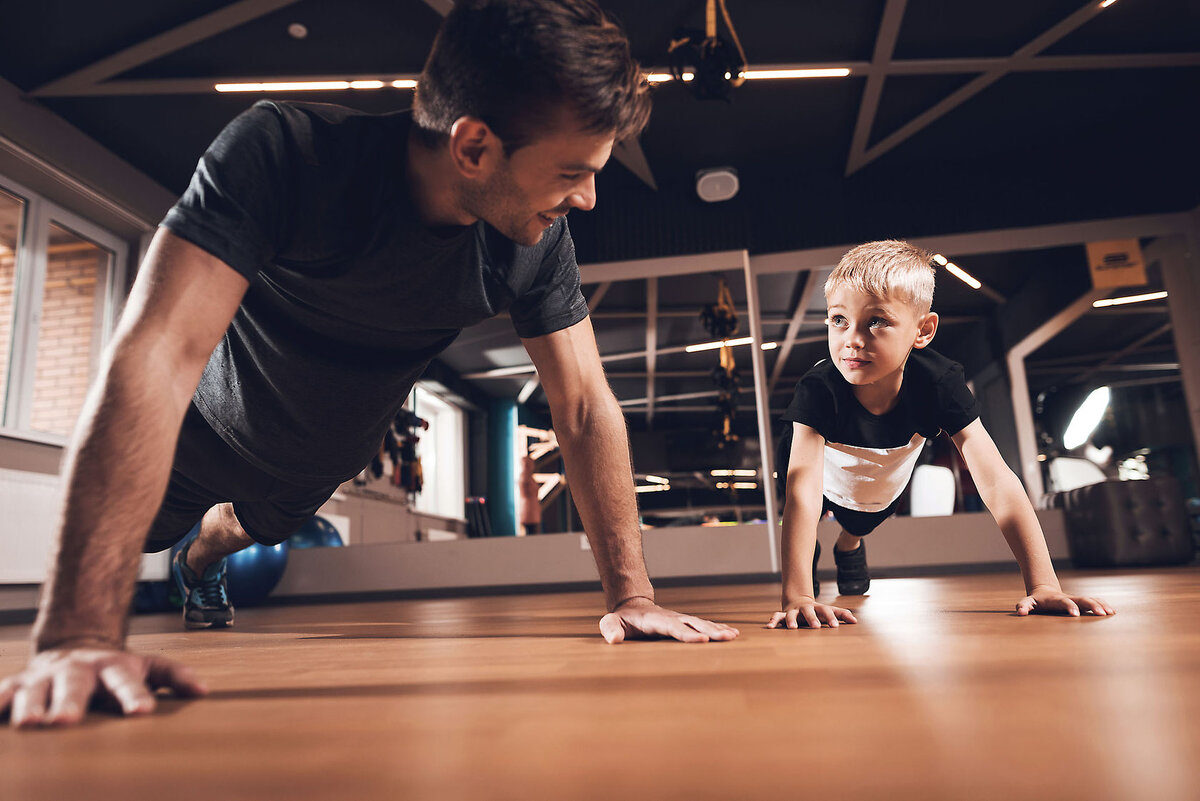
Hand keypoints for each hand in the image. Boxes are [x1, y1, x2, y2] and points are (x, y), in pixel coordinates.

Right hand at [1, 646, 207, 727]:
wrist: (75, 648)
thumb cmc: (116, 669)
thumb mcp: (147, 666)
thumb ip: (174, 677)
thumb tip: (204, 691)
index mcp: (113, 667)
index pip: (126, 682)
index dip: (134, 696)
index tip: (142, 712)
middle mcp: (78, 670)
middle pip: (75, 685)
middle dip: (70, 703)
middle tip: (66, 722)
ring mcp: (46, 677)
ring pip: (37, 690)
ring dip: (32, 706)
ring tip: (31, 724)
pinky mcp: (18, 684)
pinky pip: (4, 693)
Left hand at [599, 597, 739, 642]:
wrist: (632, 608)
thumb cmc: (622, 620)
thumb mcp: (611, 623)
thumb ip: (610, 629)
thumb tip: (614, 639)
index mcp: (656, 620)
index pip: (673, 628)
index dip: (687, 634)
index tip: (703, 640)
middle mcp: (672, 618)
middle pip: (694, 623)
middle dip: (711, 631)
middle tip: (727, 637)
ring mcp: (680, 619)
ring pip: (702, 623)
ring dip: (718, 630)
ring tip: (734, 636)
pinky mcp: (685, 623)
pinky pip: (704, 625)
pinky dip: (718, 628)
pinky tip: (732, 634)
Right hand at [768, 600, 857, 629]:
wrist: (798, 601)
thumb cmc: (818, 611)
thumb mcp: (829, 611)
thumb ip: (842, 614)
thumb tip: (855, 621)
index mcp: (818, 608)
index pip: (826, 611)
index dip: (830, 618)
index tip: (834, 626)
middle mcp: (806, 608)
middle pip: (809, 612)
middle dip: (812, 619)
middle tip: (816, 627)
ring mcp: (794, 611)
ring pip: (792, 614)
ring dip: (792, 620)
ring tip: (793, 628)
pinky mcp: (784, 615)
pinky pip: (777, 616)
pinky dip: (773, 620)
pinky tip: (769, 627)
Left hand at [1016, 587, 1114, 616]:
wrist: (1044, 591)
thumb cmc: (1036, 601)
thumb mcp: (1027, 602)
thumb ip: (1023, 606)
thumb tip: (1020, 612)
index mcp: (1056, 599)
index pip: (1064, 602)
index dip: (1070, 607)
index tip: (1076, 614)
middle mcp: (1069, 598)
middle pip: (1082, 599)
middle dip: (1091, 605)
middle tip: (1101, 614)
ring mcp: (1076, 599)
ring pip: (1090, 599)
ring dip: (1101, 605)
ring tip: (1111, 613)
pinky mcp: (1081, 602)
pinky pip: (1094, 601)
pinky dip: (1103, 604)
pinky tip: (1112, 611)